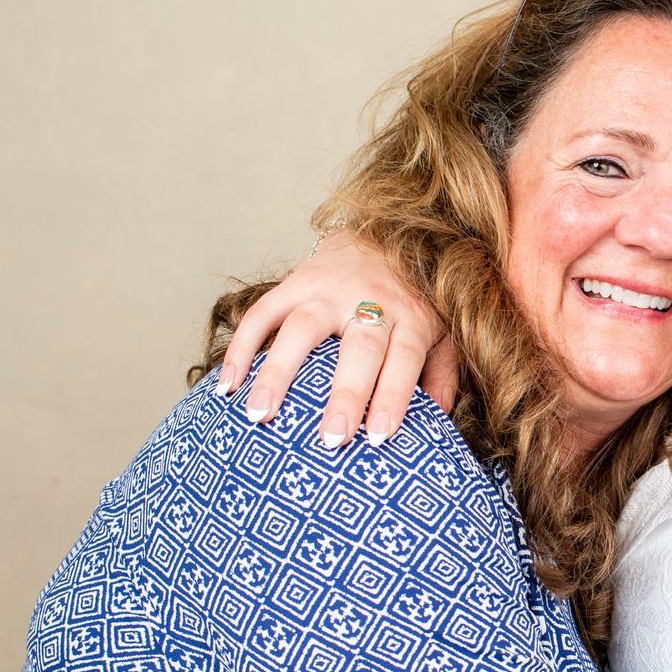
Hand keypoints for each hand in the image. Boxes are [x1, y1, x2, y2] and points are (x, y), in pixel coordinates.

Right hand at [219, 230, 456, 444]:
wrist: (388, 233)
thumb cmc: (414, 297)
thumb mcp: (441, 332)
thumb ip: (441, 375)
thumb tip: (436, 423)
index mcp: (411, 317)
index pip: (404, 359)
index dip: (393, 397)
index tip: (380, 437)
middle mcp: (371, 300)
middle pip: (359, 349)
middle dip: (345, 395)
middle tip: (330, 439)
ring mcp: (330, 288)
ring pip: (301, 328)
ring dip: (279, 373)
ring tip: (259, 414)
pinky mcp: (296, 279)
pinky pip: (263, 312)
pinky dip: (243, 347)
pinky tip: (229, 383)